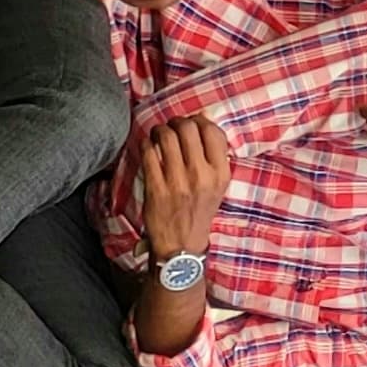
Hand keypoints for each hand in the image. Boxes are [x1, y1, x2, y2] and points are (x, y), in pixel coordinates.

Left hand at [138, 113, 231, 263]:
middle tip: (171, 128)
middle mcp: (202, 175)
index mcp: (220, 173)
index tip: (191, 125)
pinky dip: (146, 145)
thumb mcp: (218, 186)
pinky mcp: (157, 188)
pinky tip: (148, 148)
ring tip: (158, 136)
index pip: (212, 131)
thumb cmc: (200, 211)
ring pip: (166, 136)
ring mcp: (178, 182)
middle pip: (187, 128)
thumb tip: (203, 120)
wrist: (182, 246)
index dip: (198, 121)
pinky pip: (148, 153)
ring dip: (159, 131)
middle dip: (176, 123)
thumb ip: (213, 156)